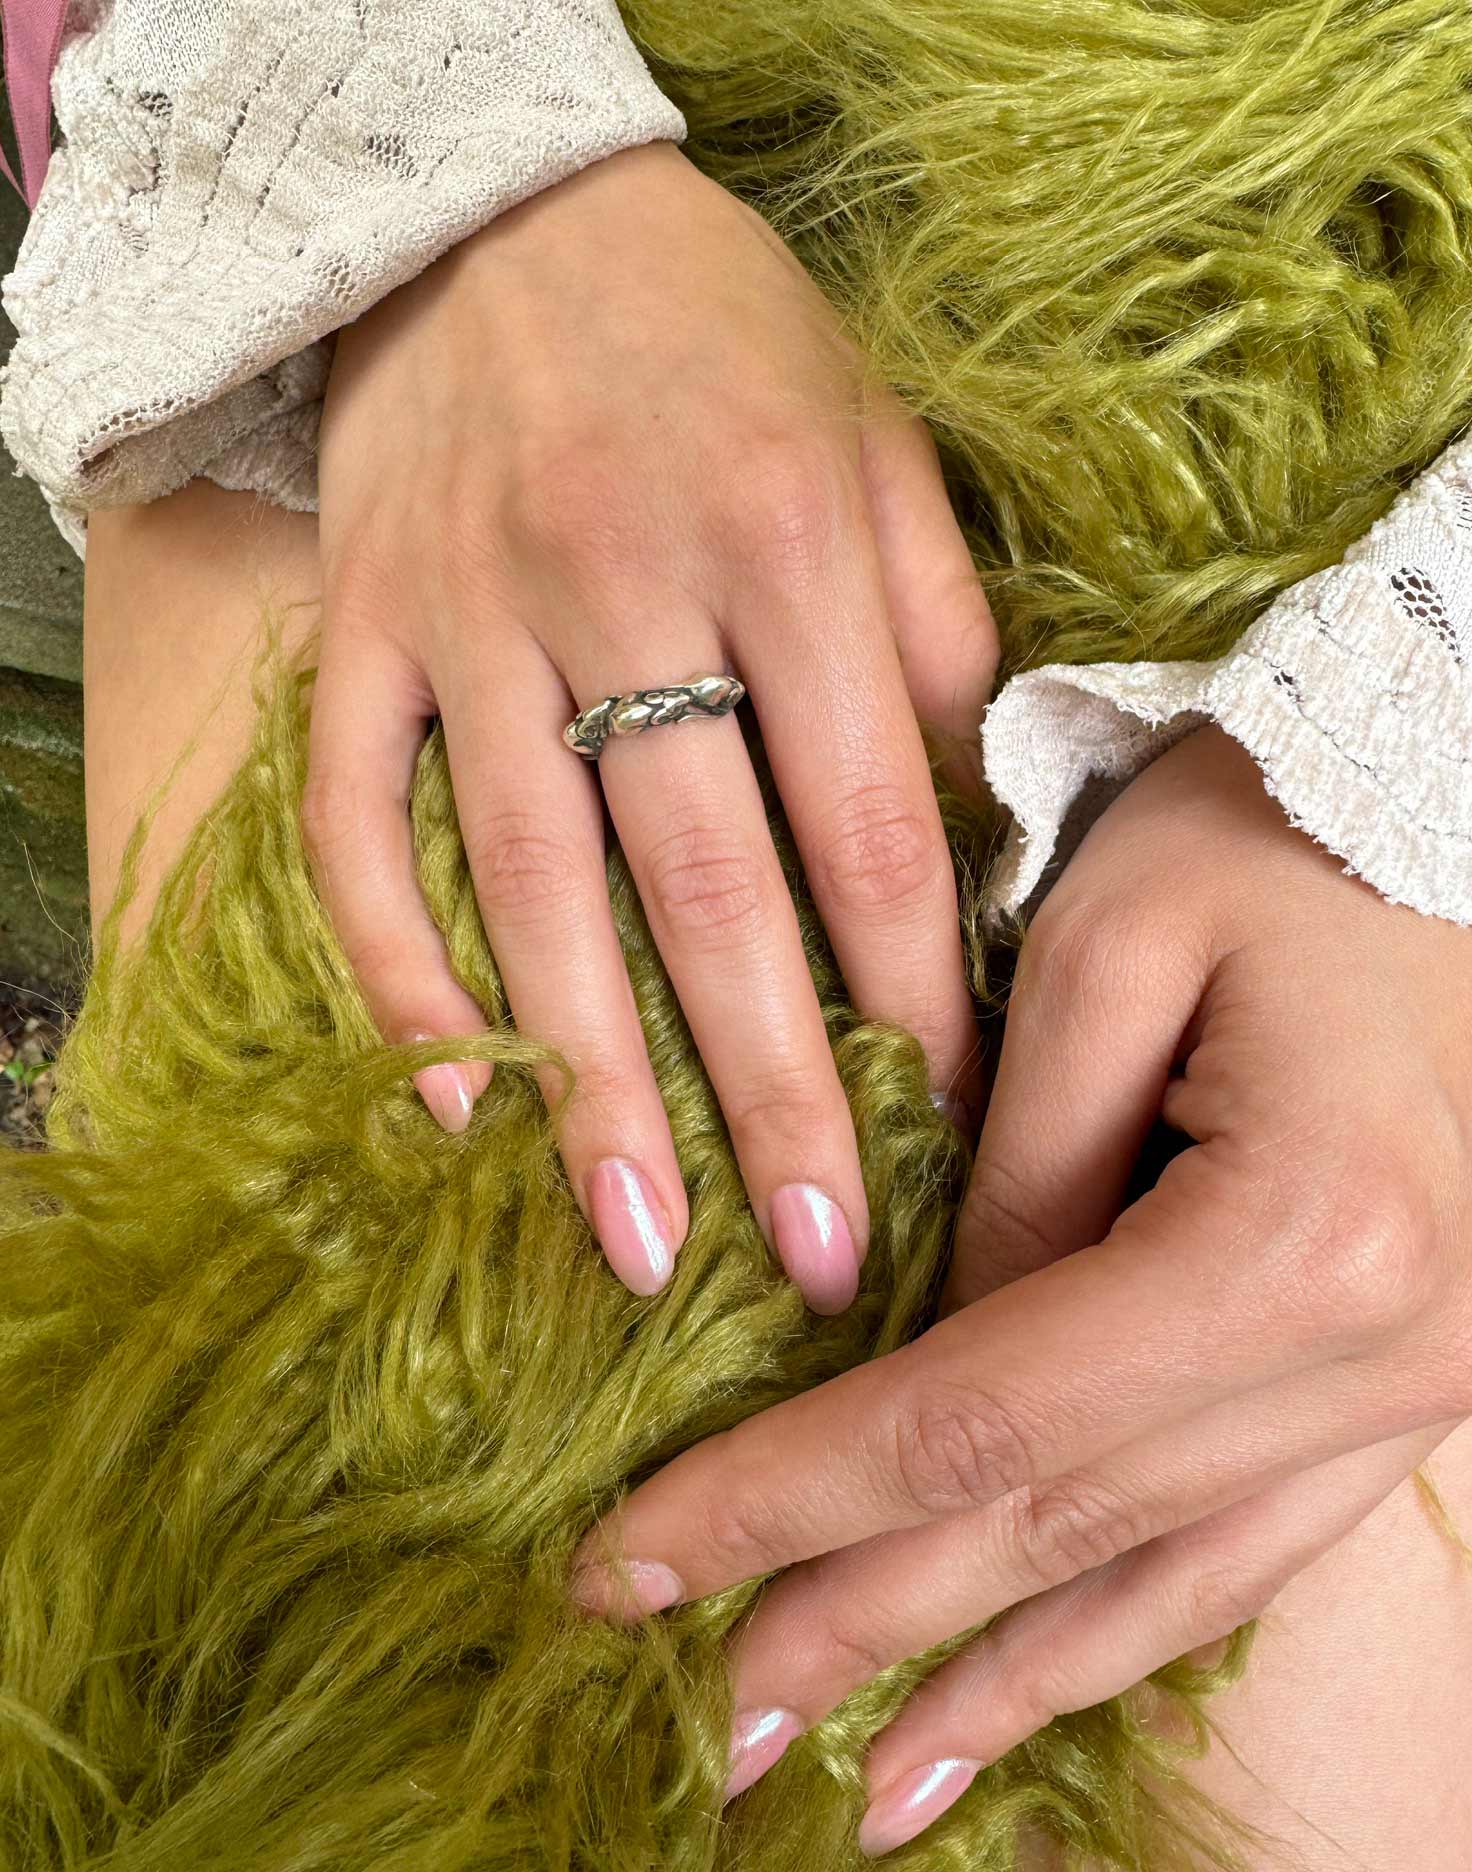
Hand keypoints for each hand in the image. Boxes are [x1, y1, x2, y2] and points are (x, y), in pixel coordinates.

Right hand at [307, 140, 994, 1309]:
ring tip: (637, 1247)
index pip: (869, 820)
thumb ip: (932, 631)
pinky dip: (396, 970)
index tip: (951, 1125)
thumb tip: (969, 838)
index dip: (913, 992)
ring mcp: (473, 619)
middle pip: (708, 890)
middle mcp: (627, 584)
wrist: (501, 216)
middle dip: (770, 1093)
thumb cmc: (724, 339)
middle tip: (816, 1259)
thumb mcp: (879, 438)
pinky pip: (357, 827)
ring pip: (534, 887)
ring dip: (588, 1082)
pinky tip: (446, 1102)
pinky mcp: (361, 637)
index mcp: (790, 536)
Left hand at [574, 725, 1471, 1851]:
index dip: (785, 1504)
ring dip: (992, 1685)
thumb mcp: (1106, 950)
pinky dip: (1123, 1637)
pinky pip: (1246, 1550)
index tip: (630, 1570)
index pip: (974, 1420)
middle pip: (1053, 1525)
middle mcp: (1377, 1352)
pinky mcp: (1413, 1385)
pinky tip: (1034, 1694)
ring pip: (1158, 1581)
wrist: (1463, 810)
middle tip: (707, 1727)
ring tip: (856, 1788)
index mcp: (1294, 1236)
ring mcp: (1416, 1390)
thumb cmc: (1280, 839)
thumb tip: (916, 1352)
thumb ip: (1007, 1174)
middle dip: (857, 1624)